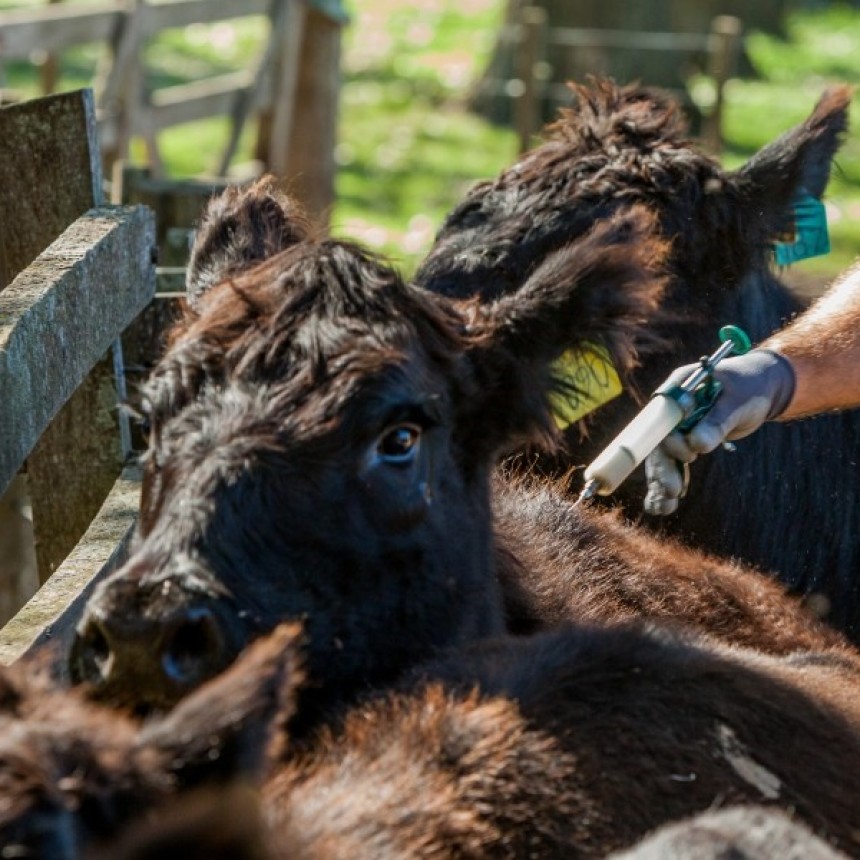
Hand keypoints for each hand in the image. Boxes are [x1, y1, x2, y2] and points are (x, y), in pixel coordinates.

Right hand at [643, 349, 795, 514]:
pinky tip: (662, 508)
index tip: (686, 456)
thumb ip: (717, 421)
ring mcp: (676, 429)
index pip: (662, 417)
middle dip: (663, 468)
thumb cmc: (749, 387)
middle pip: (659, 442)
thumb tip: (698, 445)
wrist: (758, 389)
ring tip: (664, 508)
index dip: (667, 439)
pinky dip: (665, 486)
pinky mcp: (684, 444)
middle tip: (673, 492)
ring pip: (662, 458)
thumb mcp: (738, 401)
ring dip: (662, 482)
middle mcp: (671, 411)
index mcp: (678, 391)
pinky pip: (671, 466)